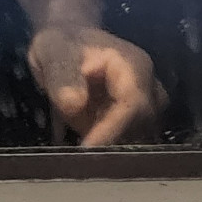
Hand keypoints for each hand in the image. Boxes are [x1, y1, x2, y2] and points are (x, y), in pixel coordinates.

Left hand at [27, 25, 166, 148]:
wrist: (67, 45)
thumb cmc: (61, 44)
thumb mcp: (54, 52)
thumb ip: (63, 76)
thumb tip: (74, 103)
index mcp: (133, 65)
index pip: (133, 103)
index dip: (113, 129)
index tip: (88, 147)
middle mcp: (148, 88)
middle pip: (142, 126)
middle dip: (112, 143)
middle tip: (81, 157)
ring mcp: (145, 107)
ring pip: (140, 139)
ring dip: (113, 150)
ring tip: (83, 157)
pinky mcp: (137, 123)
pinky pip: (131, 142)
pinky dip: (110, 150)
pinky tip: (87, 154)